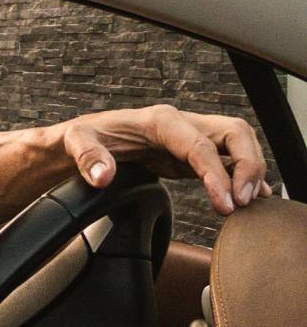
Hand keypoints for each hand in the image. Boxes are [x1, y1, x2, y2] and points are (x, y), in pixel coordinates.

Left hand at [60, 104, 272, 214]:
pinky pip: (226, 161)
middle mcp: (182, 125)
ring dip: (250, 173)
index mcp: (160, 121)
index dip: (218, 174)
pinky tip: (252, 197)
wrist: (80, 139)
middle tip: (243, 203)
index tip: (224, 203)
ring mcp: (189, 139)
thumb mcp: (74, 141)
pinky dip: (242, 178)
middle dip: (248, 167)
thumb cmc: (80, 136)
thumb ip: (86, 155)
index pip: (202, 145)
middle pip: (235, 134)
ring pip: (238, 146)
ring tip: (247, 205)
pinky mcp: (188, 155)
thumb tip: (102, 176)